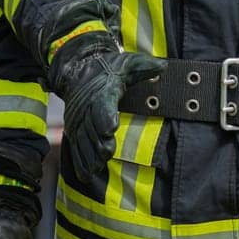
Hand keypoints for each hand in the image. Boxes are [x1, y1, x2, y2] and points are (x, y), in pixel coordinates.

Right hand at [51, 32, 165, 184]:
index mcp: (103, 91)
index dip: (105, 117)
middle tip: (107, 152)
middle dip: (99, 141)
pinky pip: (75, 146)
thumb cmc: (109, 68)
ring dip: (89, 155)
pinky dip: (80, 161)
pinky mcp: (74, 129)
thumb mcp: (128, 63)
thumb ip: (145, 67)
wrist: (80, 68)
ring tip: (96, 167)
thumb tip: (163, 67)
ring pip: (82, 139)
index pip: (103, 105)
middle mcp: (87, 106)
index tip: (110, 127)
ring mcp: (79, 119)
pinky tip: (85, 175)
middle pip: (92, 126)